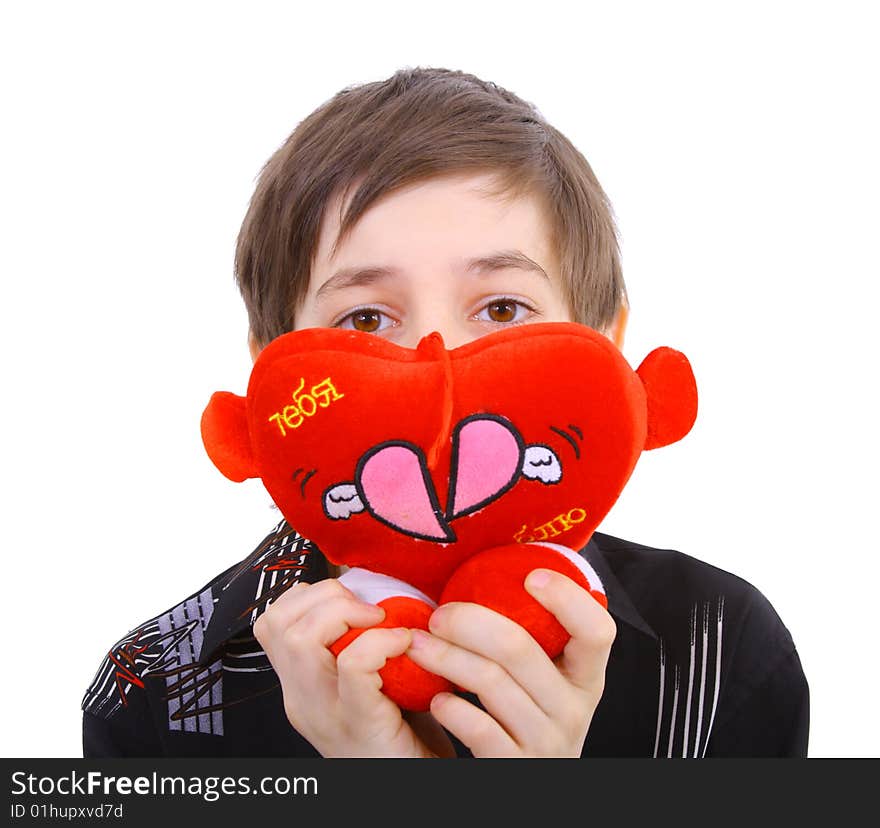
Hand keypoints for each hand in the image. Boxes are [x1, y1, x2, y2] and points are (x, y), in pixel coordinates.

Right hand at [253, 579, 454, 757]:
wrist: (413, 784)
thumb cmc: (402, 734)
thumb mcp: (366, 684)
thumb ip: (358, 645)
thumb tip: (379, 593)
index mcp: (300, 687)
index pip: (272, 623)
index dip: (308, 595)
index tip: (349, 597)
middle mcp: (301, 700)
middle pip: (278, 623)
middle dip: (324, 594)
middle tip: (366, 607)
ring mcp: (324, 714)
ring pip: (301, 639)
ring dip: (345, 611)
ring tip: (380, 620)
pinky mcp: (356, 722)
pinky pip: (351, 665)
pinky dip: (379, 640)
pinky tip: (403, 641)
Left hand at [404, 568, 615, 756]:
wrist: (529, 780)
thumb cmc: (529, 713)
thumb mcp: (548, 678)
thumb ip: (535, 635)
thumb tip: (503, 566)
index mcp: (586, 676)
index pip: (597, 631)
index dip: (567, 599)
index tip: (531, 576)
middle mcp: (573, 708)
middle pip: (520, 649)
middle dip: (469, 622)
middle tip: (439, 614)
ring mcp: (546, 741)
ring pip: (490, 682)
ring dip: (446, 657)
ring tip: (418, 645)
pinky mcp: (515, 767)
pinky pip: (478, 729)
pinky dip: (451, 708)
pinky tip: (435, 699)